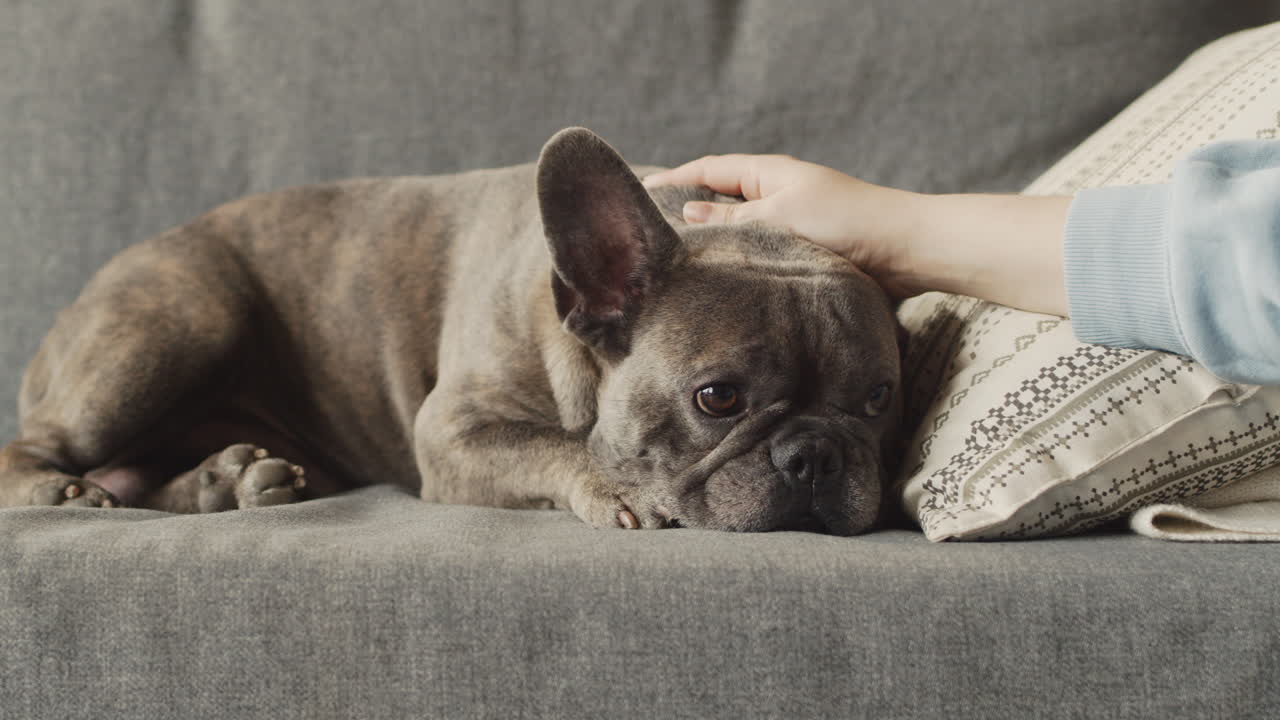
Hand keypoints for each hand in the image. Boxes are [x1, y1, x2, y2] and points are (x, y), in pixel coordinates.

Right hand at [643, 154, 925, 297]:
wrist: (904, 250)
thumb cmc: (846, 223)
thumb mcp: (780, 216)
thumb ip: (733, 217)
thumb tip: (688, 212)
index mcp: (769, 173)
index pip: (709, 169)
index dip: (675, 179)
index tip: (642, 191)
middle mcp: (778, 193)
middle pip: (721, 197)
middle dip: (689, 210)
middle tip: (652, 230)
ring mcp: (791, 221)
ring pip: (740, 228)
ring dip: (715, 240)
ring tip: (681, 261)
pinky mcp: (804, 249)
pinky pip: (760, 250)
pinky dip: (740, 260)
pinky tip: (727, 280)